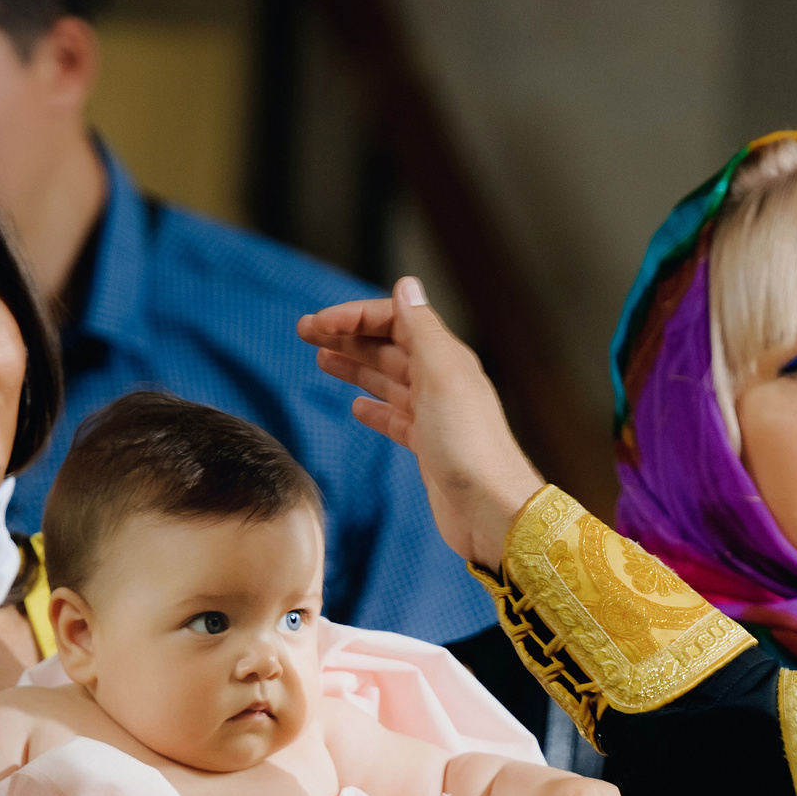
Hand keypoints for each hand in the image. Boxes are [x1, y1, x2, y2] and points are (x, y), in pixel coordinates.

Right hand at [297, 277, 544, 570]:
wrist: (490, 510)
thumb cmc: (469, 446)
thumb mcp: (442, 375)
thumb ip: (423, 329)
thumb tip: (407, 285)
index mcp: (445, 358)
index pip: (395, 320)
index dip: (355, 316)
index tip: (318, 322)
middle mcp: (441, 382)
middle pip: (388, 347)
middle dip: (347, 336)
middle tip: (306, 332)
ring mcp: (435, 416)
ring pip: (388, 381)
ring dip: (355, 366)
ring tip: (321, 359)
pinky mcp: (429, 448)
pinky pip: (396, 419)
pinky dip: (374, 409)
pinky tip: (356, 407)